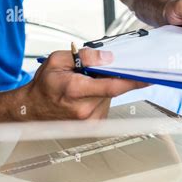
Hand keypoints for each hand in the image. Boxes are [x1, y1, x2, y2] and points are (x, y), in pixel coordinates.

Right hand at [23, 48, 147, 119]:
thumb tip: (108, 58)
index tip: (148, 77)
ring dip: (103, 87)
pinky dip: (100, 96)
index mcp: (75, 90)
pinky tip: (85, 95)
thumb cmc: (45, 85)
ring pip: (110, 96)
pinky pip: (106, 104)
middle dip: (109, 77)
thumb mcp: (58, 60)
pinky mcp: (94, 124)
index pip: (112, 86)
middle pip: (112, 89)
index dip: (133, 81)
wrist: (32, 110)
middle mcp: (85, 109)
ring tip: (84, 85)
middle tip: (94, 72)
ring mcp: (90, 119)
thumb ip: (85, 56)